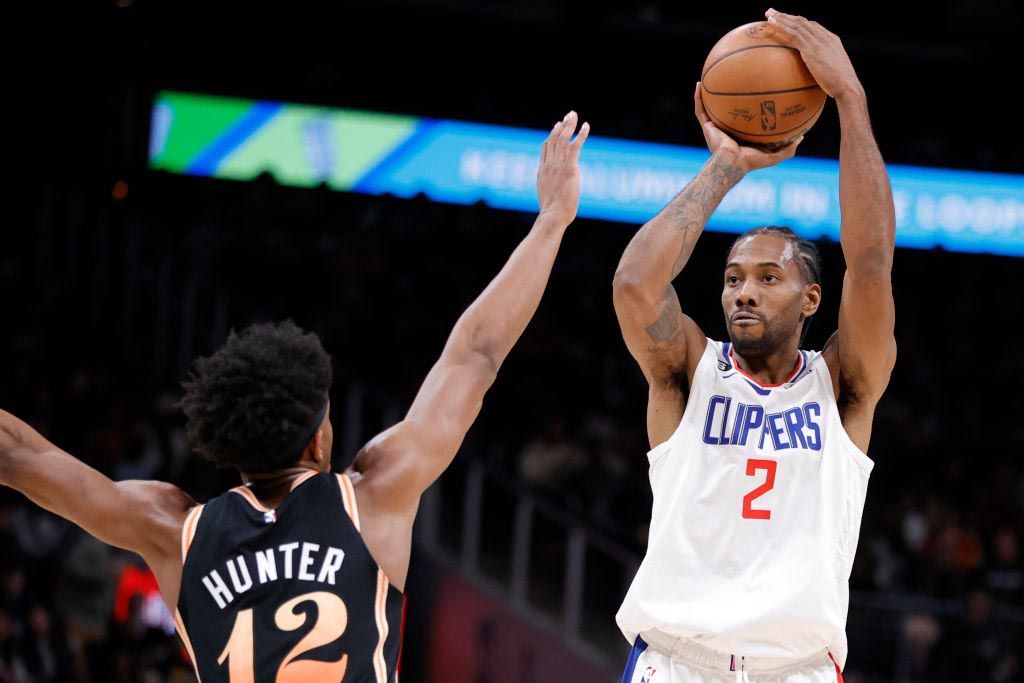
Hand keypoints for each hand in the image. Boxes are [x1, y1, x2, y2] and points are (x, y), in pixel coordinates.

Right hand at [537, 111, 589, 226]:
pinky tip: (585, 126)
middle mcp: (549, 165)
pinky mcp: (569, 169)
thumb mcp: (546, 194)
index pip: (545, 147)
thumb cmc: (552, 211)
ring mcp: (558, 166)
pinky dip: (580, 135)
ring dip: (569, 125)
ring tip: (574, 115)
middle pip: (553, 139)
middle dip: (561, 125)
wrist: (553, 215)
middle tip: (569, 115)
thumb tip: (552, 186)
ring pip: (563, 139)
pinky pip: (575, 147)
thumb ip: (549, 184)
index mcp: (542, 170)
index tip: (557, 125)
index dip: (551, 134)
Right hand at [694, 83, 800, 171]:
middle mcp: (726, 129)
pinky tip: (698, 84)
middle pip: (726, 109)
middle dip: (728, 95)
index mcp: (740, 135)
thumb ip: (788, 148)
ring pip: (710, 106)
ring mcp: (714, 127)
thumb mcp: (774, 155)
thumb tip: (801, 137)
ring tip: (708, 76)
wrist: (731, 164)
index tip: (752, 91)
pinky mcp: (706, 126)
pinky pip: (700, 109)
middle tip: (732, 80)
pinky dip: (697, 97)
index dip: (747, 106)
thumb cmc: (751, 162)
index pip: (743, 118)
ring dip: (708, 92)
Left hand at [765, 9, 863, 100]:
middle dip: (787, 16)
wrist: (847, 86)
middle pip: (803, 22)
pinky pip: (794, 34)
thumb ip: (823, 68)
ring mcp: (818, 42)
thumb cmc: (841, 86)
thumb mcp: (833, 72)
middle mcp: (825, 37)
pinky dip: (782, 27)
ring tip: (769, 14)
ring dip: (782, 18)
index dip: (799, 22)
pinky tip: (772, 25)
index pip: (813, 26)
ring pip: (797, 24)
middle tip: (773, 12)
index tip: (788, 21)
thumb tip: (815, 77)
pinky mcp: (811, 49)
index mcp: (831, 40)